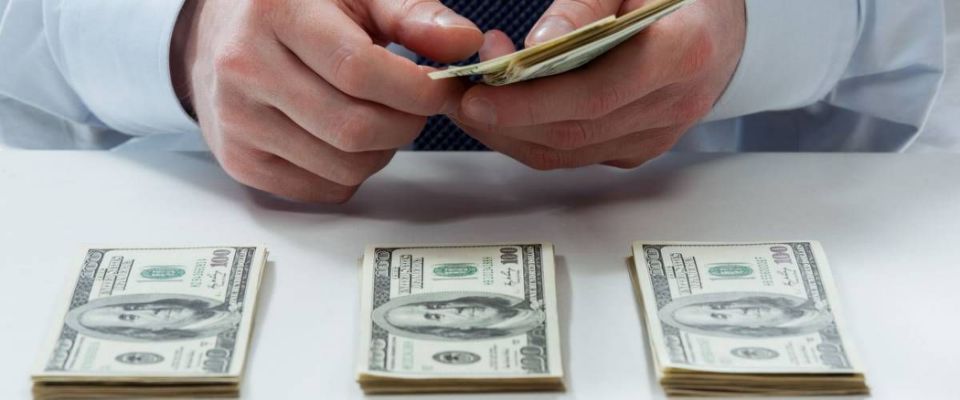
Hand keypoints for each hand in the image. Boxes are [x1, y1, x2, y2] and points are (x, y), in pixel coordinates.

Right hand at [172, 0, 482, 201]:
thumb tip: (462, 43)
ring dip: (382, 151)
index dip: (415, 89)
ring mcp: (237, 120)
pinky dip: (351, 172)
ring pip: (343, 167)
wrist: (221, 36)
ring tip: (379, 115)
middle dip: (406, 124)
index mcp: (276, 12)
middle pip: (353, 128)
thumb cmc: (300, 8)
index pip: (358, 70)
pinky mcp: (240, 160)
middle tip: (416, 105)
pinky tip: (345, 137)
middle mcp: (244, 67)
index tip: (442, 88)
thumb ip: (412, 14)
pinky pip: (322, 189)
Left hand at [452, 0, 744, 169]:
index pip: (597, 94)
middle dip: (506, 119)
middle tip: (459, 94)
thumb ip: (584, 3)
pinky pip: (575, 155)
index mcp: (683, 52)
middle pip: (576, 131)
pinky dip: (532, 136)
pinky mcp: (638, 148)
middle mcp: (675, 105)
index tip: (479, 95)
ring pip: (569, 152)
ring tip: (473, 96)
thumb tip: (536, 46)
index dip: (532, 102)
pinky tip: (507, 109)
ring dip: (511, 131)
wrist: (717, 21)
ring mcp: (658, 134)